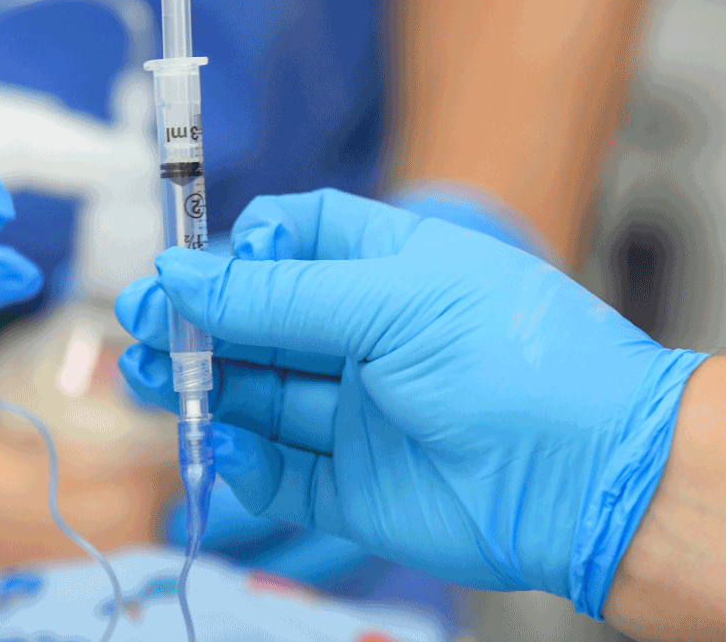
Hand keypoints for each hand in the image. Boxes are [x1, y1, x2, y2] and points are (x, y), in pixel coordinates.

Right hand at [116, 189, 706, 617]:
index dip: (235, 248)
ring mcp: (359, 412)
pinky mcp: (355, 485)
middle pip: (258, 320)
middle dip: (196, 321)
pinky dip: (243, 462)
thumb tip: (183, 271)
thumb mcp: (389, 302)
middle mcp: (367, 336)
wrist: (591, 475)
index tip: (187, 264)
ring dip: (201, 387)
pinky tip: (220, 445)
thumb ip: (277, 295)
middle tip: (135, 325)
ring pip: (258, 395)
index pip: (291, 239)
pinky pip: (281, 473)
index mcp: (385, 269)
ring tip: (143, 381)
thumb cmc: (512, 357)